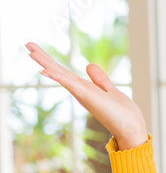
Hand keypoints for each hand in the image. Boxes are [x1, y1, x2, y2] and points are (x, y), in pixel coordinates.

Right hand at [25, 42, 148, 148]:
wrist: (132, 128)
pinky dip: (58, 77)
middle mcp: (80, 91)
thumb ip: (99, 79)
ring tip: (30, 51)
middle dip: (43, 58)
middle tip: (28, 44)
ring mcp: (82, 94)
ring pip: (61, 75)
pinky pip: (70, 84)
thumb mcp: (110, 90)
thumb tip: (89, 65)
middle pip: (58, 71)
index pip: (64, 72)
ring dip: (45, 63)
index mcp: (84, 88)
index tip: (36, 50)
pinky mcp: (88, 96)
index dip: (51, 61)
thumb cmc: (123, 114)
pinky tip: (45, 70)